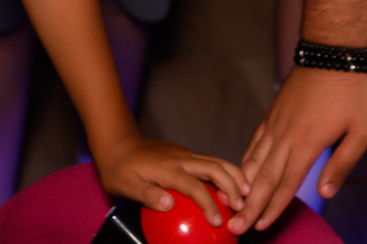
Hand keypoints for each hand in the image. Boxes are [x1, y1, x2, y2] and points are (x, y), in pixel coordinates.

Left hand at [91, 133, 247, 227]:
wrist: (118, 144)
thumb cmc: (119, 170)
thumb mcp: (125, 185)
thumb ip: (146, 194)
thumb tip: (169, 205)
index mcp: (168, 169)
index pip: (195, 187)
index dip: (208, 204)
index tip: (217, 222)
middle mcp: (181, 158)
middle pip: (215, 168)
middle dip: (232, 185)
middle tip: (242, 205)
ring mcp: (185, 154)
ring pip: (216, 161)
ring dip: (233, 175)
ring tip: (247, 192)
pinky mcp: (186, 154)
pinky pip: (210, 162)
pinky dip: (225, 172)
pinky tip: (229, 186)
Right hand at [234, 67, 366, 232]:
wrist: (333, 53)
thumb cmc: (352, 90)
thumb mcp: (362, 129)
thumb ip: (342, 163)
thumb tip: (326, 191)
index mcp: (307, 143)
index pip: (285, 183)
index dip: (272, 208)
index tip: (259, 226)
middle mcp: (286, 136)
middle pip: (263, 178)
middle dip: (248, 206)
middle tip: (235, 227)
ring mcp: (276, 123)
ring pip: (253, 160)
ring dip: (242, 186)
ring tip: (230, 205)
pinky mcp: (273, 113)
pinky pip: (255, 141)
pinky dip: (246, 160)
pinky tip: (242, 172)